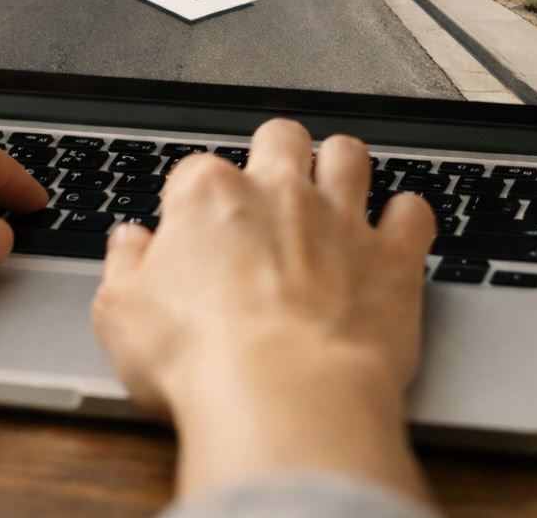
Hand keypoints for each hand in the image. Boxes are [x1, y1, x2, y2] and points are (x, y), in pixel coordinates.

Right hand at [91, 118, 435, 503]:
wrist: (283, 397)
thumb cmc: (202, 360)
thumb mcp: (122, 317)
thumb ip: (125, 267)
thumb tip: (128, 244)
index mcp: (209, 197)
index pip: (198, 170)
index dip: (195, 200)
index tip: (196, 228)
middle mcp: (279, 193)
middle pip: (281, 138)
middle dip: (278, 152)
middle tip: (273, 185)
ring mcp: (341, 219)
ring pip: (350, 155)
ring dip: (344, 166)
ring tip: (337, 188)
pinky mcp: (393, 256)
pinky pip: (414, 211)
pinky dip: (408, 217)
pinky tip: (399, 230)